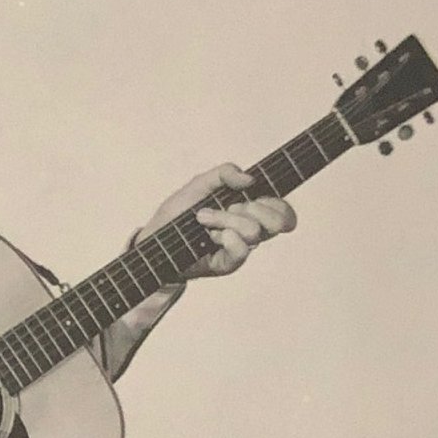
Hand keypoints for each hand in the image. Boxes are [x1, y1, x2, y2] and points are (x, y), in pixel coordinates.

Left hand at [100, 165, 295, 381]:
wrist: (154, 238)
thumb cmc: (177, 214)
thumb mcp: (199, 184)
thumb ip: (224, 173)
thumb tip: (249, 179)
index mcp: (249, 211)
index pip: (283, 211)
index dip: (277, 203)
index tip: (253, 196)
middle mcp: (249, 231)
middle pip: (282, 222)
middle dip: (258, 208)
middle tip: (232, 206)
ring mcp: (239, 248)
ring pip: (255, 231)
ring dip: (227, 219)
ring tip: (204, 218)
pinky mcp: (227, 264)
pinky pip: (241, 250)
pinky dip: (226, 236)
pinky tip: (210, 235)